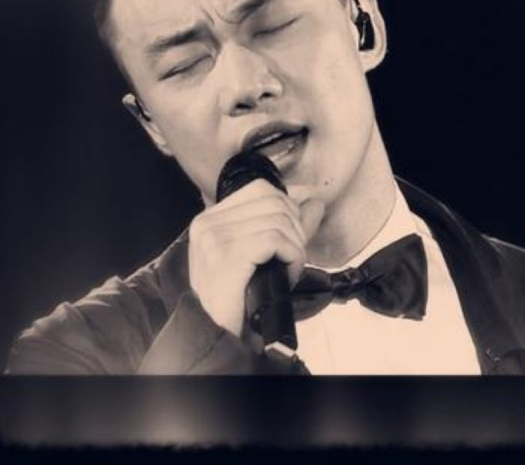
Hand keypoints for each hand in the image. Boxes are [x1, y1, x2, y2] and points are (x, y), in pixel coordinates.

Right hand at [188, 179, 324, 336]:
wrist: (218, 336)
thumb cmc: (239, 299)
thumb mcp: (260, 255)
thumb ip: (287, 225)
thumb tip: (316, 201)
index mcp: (210, 219)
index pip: (260, 189)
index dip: (286, 209)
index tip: (289, 237)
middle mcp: (208, 224)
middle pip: (274, 202)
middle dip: (295, 229)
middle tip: (291, 258)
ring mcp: (215, 238)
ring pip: (279, 221)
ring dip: (295, 247)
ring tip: (287, 270)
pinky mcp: (228, 255)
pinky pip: (277, 239)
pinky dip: (293, 257)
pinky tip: (287, 275)